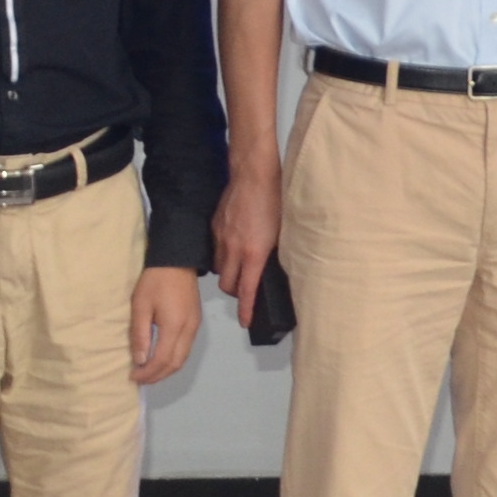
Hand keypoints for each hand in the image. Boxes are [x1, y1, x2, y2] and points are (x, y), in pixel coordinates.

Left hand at [129, 267, 200, 384]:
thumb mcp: (140, 306)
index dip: (147, 372)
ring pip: (183, 358)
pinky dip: (174, 359)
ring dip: (166, 369)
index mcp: (174, 327)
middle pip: (176, 363)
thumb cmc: (154, 281)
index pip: (162, 360)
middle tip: (140, 379)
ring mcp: (195, 326)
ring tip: (149, 372)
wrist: (178, 260)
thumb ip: (140, 335)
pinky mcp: (196, 321)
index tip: (133, 376)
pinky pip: (186, 348)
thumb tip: (140, 360)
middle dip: (158, 376)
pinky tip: (161, 357)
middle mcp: (189, 330)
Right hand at [212, 168, 282, 313]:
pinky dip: (222, 255)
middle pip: (227, 285)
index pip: (247, 290)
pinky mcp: (214, 227)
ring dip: (227, 273)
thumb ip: (272, 254)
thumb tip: (270, 268)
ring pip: (218, 268)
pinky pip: (215, 250)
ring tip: (239, 267)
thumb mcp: (281, 232)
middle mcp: (234, 250)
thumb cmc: (274, 200)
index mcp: (253, 253)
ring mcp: (221, 238)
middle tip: (243, 290)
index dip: (246, 309)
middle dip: (234, 292)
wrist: (253, 174)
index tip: (246, 322)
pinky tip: (233, 246)